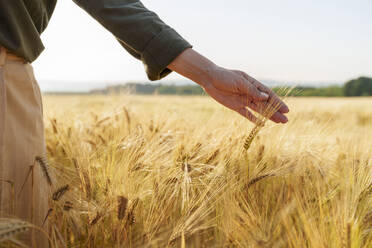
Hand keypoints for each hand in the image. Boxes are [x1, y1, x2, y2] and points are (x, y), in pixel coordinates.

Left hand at [167, 48, 288, 123]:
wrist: (209, 79)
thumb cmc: (225, 76)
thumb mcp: (239, 82)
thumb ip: (252, 91)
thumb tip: (266, 97)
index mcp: (253, 84)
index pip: (268, 94)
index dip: (277, 102)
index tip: (286, 109)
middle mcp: (250, 93)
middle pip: (266, 104)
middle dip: (276, 112)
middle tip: (286, 120)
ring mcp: (243, 100)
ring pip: (259, 110)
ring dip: (269, 116)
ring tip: (279, 122)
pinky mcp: (236, 106)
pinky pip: (247, 114)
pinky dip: (254, 119)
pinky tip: (262, 124)